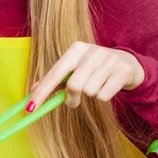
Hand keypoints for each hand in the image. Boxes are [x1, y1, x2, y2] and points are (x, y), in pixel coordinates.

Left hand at [27, 41, 144, 110]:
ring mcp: (109, 60)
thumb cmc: (94, 67)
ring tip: (96, 87)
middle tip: (73, 102)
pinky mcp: (122, 71)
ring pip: (90, 91)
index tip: (30, 108)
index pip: (55, 73)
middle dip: (71, 99)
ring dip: (90, 95)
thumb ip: (56, 79)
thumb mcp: (75, 68)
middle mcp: (92, 51)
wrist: (127, 62)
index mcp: (77, 49)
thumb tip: (33, 91)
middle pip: (74, 85)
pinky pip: (104, 95)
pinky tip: (107, 86)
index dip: (42, 92)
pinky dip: (103, 96)